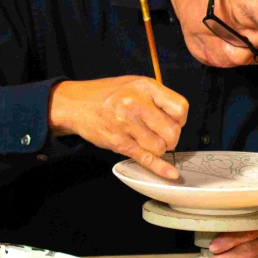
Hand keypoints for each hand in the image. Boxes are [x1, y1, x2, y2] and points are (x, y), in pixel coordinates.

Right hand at [49, 76, 188, 178]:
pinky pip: (145, 158)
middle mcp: (136, 104)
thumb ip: (158, 97)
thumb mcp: (136, 84)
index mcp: (145, 87)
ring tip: (146, 139)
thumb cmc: (109, 94)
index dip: (180, 119)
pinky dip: (159, 168)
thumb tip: (178, 119)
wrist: (76, 104)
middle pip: (172, 131)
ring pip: (160, 147)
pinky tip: (170, 173)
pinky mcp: (118, 142)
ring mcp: (126, 124)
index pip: (180, 108)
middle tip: (161, 135)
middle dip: (171, 138)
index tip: (174, 121)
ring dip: (158, 148)